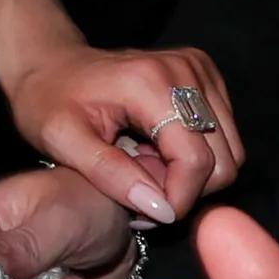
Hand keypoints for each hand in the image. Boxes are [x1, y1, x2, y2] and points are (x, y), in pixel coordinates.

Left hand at [7, 42, 241, 223]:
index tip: (140, 214)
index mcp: (151, 81)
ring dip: (192, 175)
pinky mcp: (205, 76)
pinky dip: (196, 156)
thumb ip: (111, 174)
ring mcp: (199, 69)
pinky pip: (223, 136)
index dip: (176, 201)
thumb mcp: (63, 142)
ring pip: (230, 152)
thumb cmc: (48, 102)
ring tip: (145, 172)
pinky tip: (157, 153)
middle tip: (139, 193)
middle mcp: (185, 69)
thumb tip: (161, 209)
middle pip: (223, 159)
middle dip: (185, 190)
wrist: (51, 64)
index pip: (196, 161)